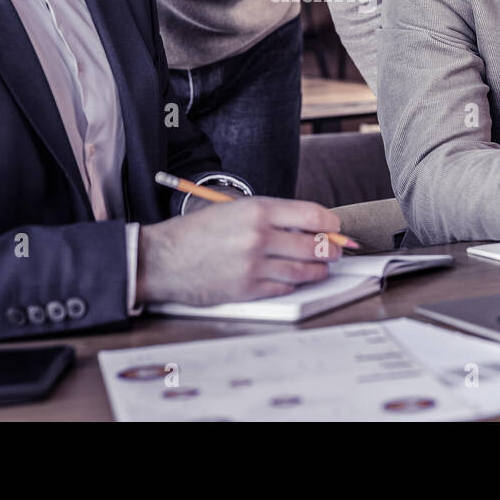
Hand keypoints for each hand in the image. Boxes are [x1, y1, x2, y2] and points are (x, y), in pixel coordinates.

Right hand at [137, 197, 343, 305]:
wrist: (162, 259)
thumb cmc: (197, 232)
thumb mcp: (235, 210)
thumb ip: (271, 216)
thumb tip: (309, 226)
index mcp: (257, 210)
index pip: (313, 216)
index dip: (332, 224)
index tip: (336, 228)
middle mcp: (259, 236)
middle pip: (315, 245)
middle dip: (332, 249)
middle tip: (336, 251)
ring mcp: (254, 265)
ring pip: (304, 270)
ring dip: (318, 270)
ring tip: (321, 267)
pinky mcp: (248, 289)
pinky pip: (285, 288)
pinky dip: (294, 284)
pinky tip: (295, 279)